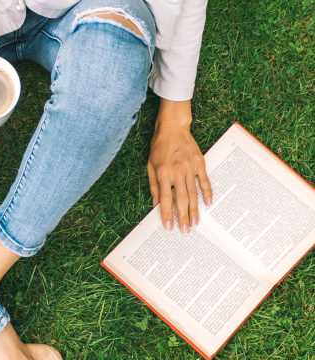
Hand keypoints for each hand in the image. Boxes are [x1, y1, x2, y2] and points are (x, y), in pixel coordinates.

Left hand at [147, 99, 211, 231]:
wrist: (173, 128)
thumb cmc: (159, 148)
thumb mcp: (150, 166)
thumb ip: (153, 186)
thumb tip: (156, 203)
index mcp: (163, 174)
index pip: (165, 199)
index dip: (167, 214)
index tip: (169, 227)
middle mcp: (177, 172)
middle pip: (181, 199)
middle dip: (183, 217)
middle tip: (185, 231)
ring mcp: (190, 168)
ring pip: (193, 193)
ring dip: (195, 210)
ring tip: (195, 223)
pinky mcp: (200, 163)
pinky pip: (204, 181)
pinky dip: (207, 193)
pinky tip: (208, 204)